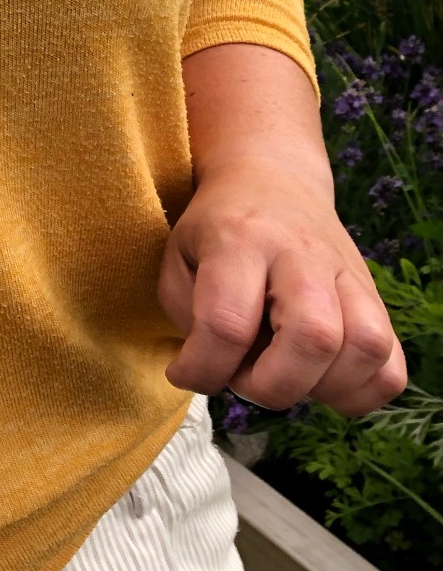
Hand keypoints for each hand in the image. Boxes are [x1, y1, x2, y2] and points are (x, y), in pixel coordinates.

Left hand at [160, 154, 407, 414]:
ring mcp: (349, 275)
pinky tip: (322, 379)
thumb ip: (188, 317)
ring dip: (321, 389)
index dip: (203, 369)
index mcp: (240, 240)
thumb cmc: (218, 229)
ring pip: (366, 348)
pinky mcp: (377, 298)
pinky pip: (392, 366)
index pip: (227, 324)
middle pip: (314, 337)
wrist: (274, 179)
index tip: (185, 373)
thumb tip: (218, 373)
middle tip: (243, 376)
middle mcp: (302, 254)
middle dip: (272, 385)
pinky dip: (360, 391)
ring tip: (285, 375)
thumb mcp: (177, 258)